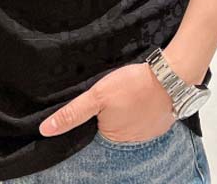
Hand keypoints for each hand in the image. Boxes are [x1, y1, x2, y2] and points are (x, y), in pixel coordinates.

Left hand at [39, 62, 176, 142]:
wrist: (171, 75)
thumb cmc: (134, 85)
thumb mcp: (98, 95)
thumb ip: (73, 113)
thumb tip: (45, 130)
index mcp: (112, 139)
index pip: (94, 132)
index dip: (94, 116)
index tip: (99, 102)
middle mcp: (131, 142)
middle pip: (113, 127)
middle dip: (112, 114)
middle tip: (115, 94)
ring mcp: (149, 132)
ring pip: (131, 122)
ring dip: (129, 111)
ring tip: (129, 92)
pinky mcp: (163, 121)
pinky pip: (148, 117)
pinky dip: (145, 107)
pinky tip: (143, 94)